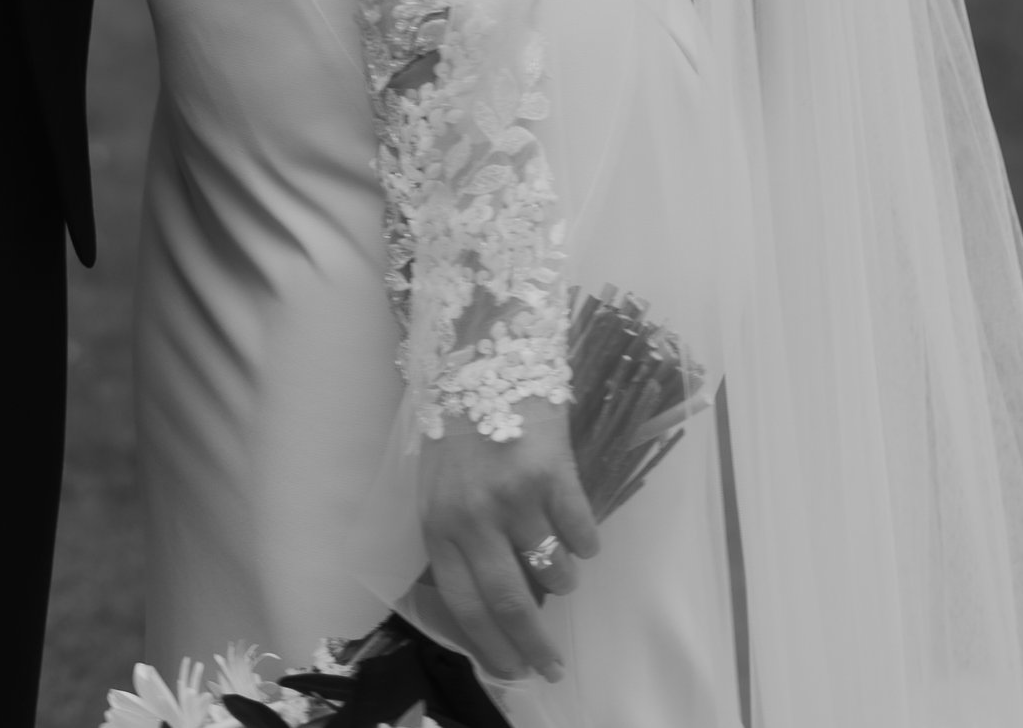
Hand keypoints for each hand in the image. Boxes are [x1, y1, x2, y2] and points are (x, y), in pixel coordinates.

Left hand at [417, 393, 599, 687]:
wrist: (486, 352)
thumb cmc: (459, 422)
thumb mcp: (437, 483)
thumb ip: (456, 536)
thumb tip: (490, 599)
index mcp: (437, 521)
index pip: (463, 604)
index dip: (490, 646)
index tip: (513, 670)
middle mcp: (472, 515)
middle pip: (508, 602)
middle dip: (534, 644)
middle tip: (552, 665)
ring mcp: (512, 495)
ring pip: (551, 570)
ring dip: (561, 580)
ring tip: (560, 566)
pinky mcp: (552, 472)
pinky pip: (580, 533)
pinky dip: (584, 542)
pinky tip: (578, 531)